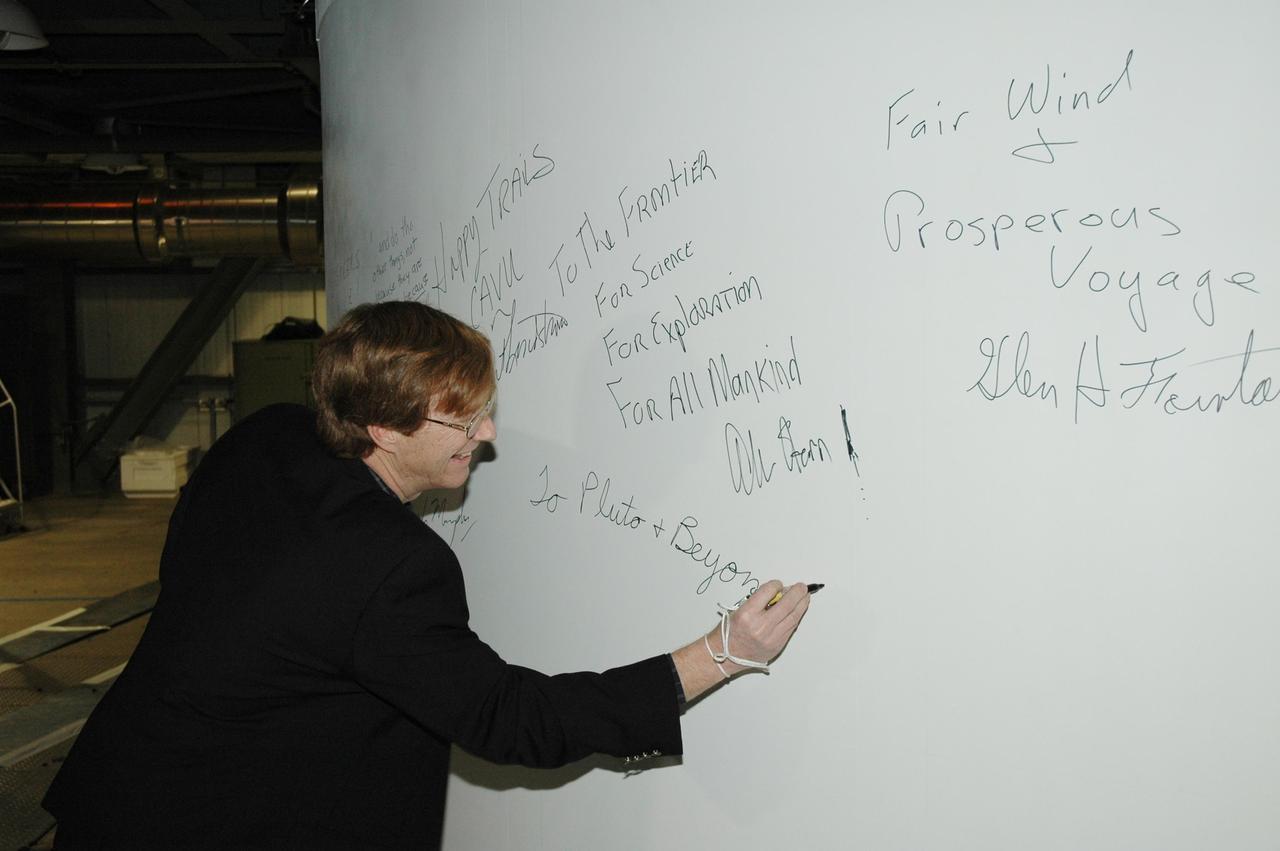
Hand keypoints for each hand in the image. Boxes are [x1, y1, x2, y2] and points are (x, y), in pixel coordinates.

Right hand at [671, 580, 811, 701]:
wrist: (727, 655)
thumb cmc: (730, 631)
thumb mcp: (739, 610)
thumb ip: (759, 601)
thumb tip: (779, 593)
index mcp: (747, 614)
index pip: (768, 592)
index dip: (776, 585)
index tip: (778, 584)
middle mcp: (760, 626)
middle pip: (785, 605)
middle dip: (796, 593)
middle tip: (802, 587)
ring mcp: (771, 638)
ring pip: (792, 617)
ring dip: (801, 605)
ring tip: (805, 597)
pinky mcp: (777, 645)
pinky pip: (791, 628)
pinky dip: (796, 617)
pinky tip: (798, 611)